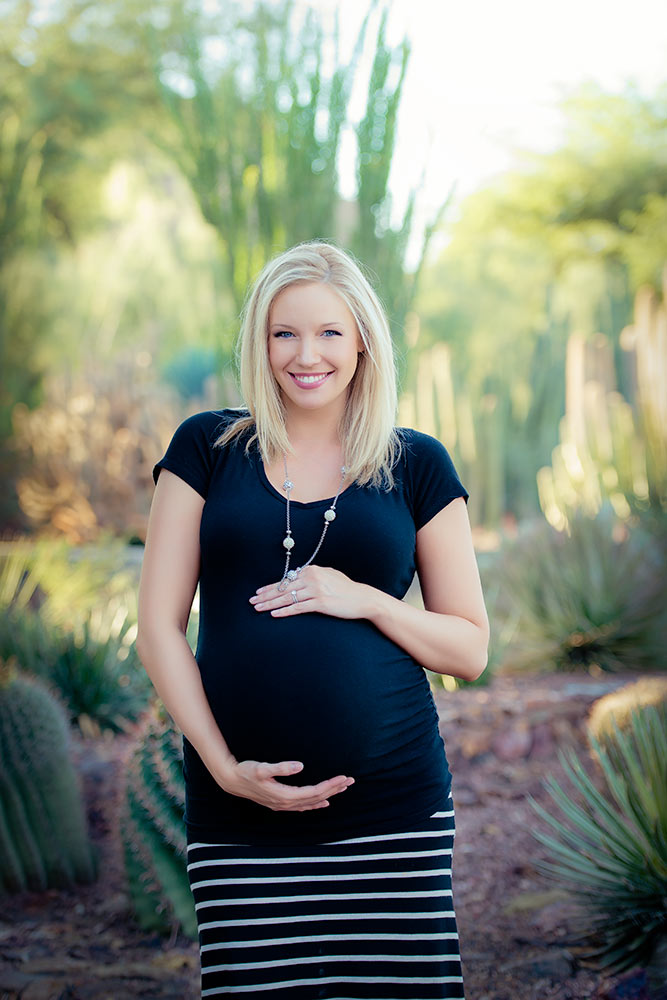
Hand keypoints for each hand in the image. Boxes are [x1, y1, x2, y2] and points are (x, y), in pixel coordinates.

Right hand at [217, 758, 353, 810]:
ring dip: (328, 795)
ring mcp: (283, 805)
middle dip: (334, 789)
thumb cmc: (246, 771)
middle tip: (351, 781)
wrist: (231, 780)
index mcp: (285, 795)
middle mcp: (286, 803)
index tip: (344, 777)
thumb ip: (281, 768)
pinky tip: (323, 803)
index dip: (330, 785)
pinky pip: (303, 806)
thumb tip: (300, 766)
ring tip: (342, 788)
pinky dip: (315, 804)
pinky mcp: (280, 803)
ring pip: (312, 802)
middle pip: (317, 798)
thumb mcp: (262, 768)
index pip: (315, 791)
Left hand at [250, 565, 373, 619]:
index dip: (271, 587)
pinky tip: (274, 614)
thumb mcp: (329, 575)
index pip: (286, 579)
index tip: (259, 592)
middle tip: (252, 601)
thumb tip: (298, 576)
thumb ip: (313, 575)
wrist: (363, 598)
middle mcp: (312, 578)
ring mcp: (316, 590)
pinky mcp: (321, 603)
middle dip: (265, 595)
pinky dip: (285, 611)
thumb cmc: (346, 588)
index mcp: (312, 570)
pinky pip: (298, 607)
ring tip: (258, 609)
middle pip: (283, 588)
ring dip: (271, 604)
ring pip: (287, 598)